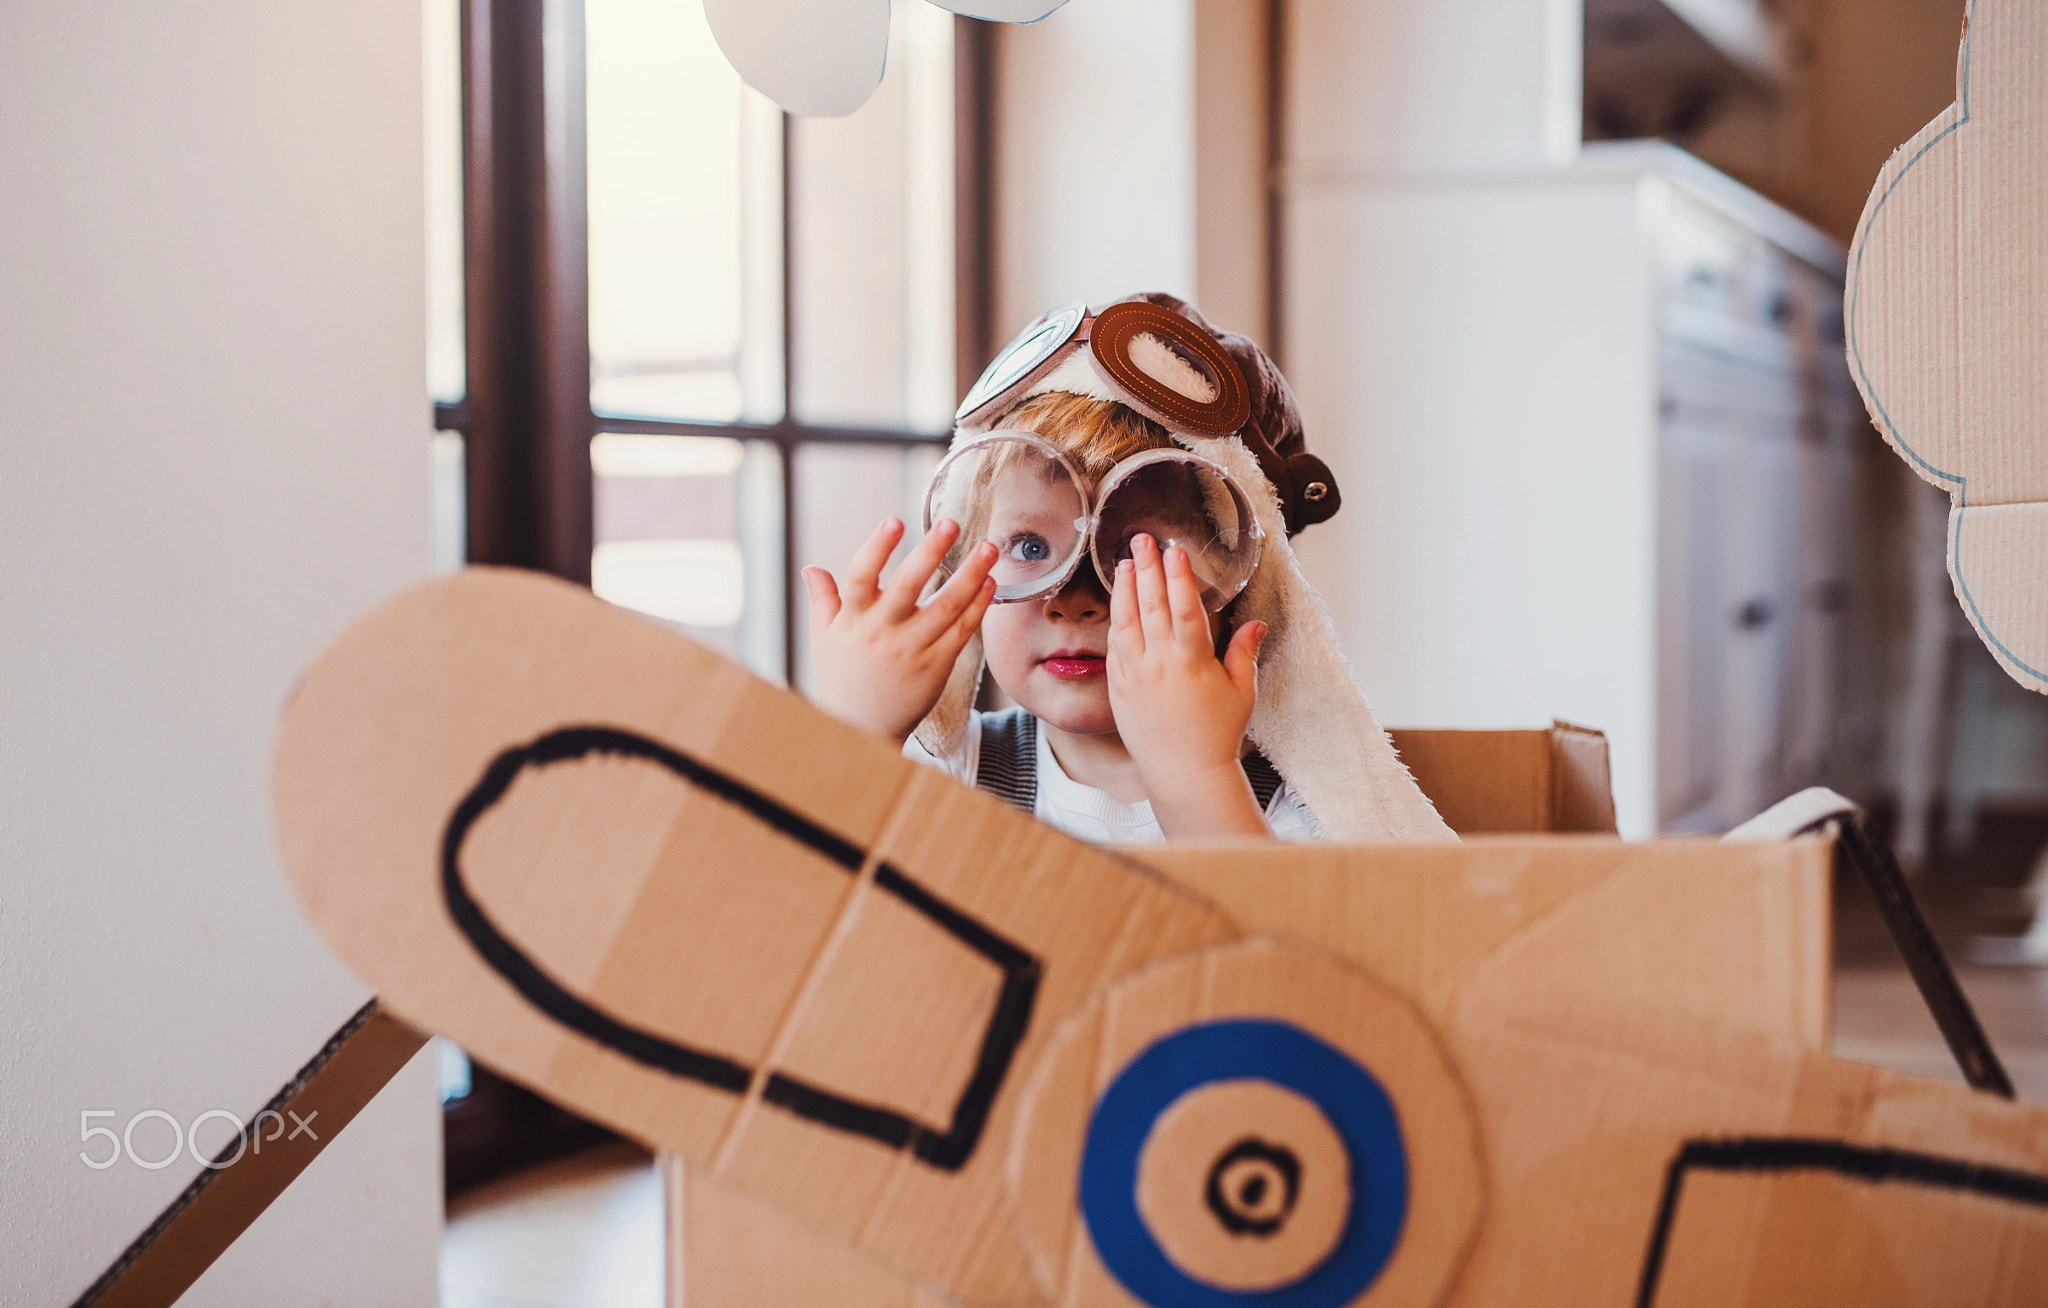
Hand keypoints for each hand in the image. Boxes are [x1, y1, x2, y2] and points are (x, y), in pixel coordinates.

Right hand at [802, 518, 996, 742]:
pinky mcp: (937, 666)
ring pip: (945, 607)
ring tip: (988, 548)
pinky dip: (977, 606)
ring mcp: (912, 650)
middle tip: (951, 523)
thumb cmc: (843, 678)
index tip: (894, 521)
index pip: (861, 577)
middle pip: (909, 587)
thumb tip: (811, 569)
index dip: (877, 548)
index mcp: (853, 619)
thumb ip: (823, 600)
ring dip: (970, 575)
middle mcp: (883, 632)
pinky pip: (961, 631)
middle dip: (931, 552)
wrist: (863, 728)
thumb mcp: (823, 638)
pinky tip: (989, 583)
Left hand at [1107, 533, 1269, 837]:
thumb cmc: (1217, 734)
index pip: (1183, 608)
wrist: (1184, 773)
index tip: (1173, 549)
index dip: (1178, 576)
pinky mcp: (1119, 689)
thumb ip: (1244, 653)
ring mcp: (1135, 675)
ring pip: (1126, 622)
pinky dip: (1116, 622)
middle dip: (1146, 568)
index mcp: (1191, 661)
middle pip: (1150, 605)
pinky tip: (1118, 605)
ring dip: (1125, 589)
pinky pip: (1115, 648)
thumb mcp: (1242, 691)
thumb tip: (1255, 623)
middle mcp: (1159, 663)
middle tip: (1141, 539)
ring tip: (1125, 563)